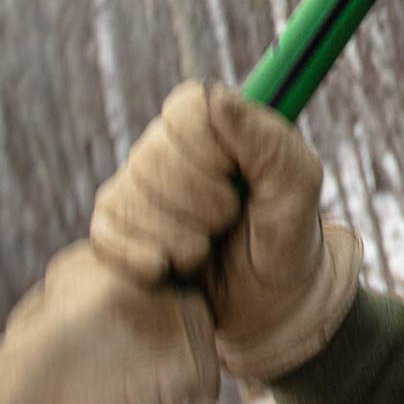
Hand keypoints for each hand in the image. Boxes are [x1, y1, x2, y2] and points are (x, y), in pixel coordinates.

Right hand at [90, 82, 360, 382]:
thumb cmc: (289, 236)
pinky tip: (170, 269)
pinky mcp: (114, 229)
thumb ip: (265, 138)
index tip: (238, 180)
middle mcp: (167, 146)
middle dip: (201, 205)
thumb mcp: (297, 184)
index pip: (185, 112)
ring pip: (129, 198)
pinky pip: (105, 234)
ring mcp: (136, 187)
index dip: (210, 152)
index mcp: (212, 122)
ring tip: (207, 249)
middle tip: (229, 222)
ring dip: (178, 238)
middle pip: (154, 158)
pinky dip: (142, 259)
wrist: (270, 305)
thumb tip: (216, 97)